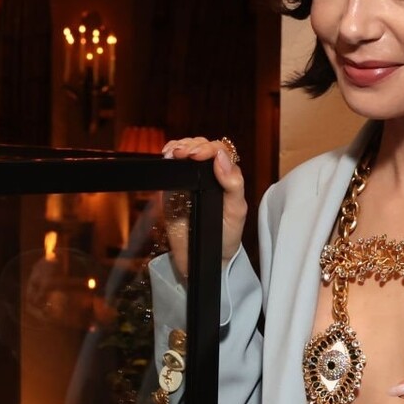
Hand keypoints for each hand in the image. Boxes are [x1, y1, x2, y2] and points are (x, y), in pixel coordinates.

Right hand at [160, 136, 246, 278]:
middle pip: (200, 146)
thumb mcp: (237, 211)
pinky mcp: (171, 188)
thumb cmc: (225, 235)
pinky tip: (166, 156)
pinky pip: (168, 167)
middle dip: (192, 145)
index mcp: (226, 176)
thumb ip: (234, 184)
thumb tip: (220, 158)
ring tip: (175, 153)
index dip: (209, 148)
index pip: (219, 151)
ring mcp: (188, 179)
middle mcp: (207, 174)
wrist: (204, 259)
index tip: (199, 156)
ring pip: (184, 151)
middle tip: (185, 154)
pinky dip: (166, 156)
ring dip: (179, 146)